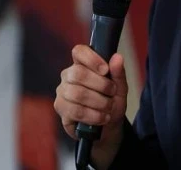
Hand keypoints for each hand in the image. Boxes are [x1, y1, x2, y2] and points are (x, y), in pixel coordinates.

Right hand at [54, 45, 127, 167]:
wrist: (107, 128)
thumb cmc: (111, 103)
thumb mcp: (120, 89)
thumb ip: (118, 73)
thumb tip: (117, 57)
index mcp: (82, 64)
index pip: (79, 51)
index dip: (91, 58)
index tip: (105, 70)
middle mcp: (68, 75)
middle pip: (78, 73)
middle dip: (100, 85)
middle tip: (112, 93)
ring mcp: (62, 92)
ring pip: (77, 93)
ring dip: (99, 102)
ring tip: (108, 108)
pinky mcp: (61, 109)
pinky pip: (76, 110)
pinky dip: (93, 115)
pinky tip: (102, 118)